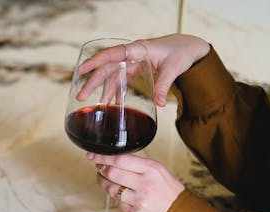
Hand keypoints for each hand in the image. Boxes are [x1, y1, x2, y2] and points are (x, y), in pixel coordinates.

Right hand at [77, 34, 209, 106]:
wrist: (188, 48)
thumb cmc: (181, 52)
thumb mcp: (173, 69)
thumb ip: (164, 86)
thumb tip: (159, 103)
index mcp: (138, 49)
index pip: (112, 54)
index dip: (96, 61)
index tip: (82, 69)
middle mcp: (132, 55)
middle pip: (107, 68)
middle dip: (93, 82)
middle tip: (81, 96)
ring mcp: (132, 62)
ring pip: (112, 76)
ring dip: (103, 90)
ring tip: (95, 105)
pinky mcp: (135, 69)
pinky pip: (122, 80)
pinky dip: (117, 92)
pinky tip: (114, 104)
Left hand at [87, 152, 184, 211]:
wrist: (179, 211)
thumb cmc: (167, 188)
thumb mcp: (157, 169)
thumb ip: (136, 164)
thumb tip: (113, 159)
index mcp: (150, 169)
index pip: (120, 159)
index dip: (102, 157)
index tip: (93, 156)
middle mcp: (144, 183)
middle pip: (111, 173)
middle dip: (100, 169)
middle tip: (99, 168)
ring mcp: (139, 199)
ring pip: (111, 189)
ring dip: (104, 183)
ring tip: (105, 180)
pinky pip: (116, 202)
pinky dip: (115, 196)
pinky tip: (119, 193)